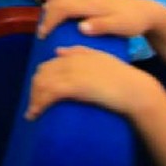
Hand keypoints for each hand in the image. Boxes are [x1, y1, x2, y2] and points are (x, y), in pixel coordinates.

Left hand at [24, 45, 160, 120]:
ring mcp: (72, 72)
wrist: (134, 89)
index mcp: (76, 54)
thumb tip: (58, 51)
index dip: (41, 79)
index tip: (39, 93)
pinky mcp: (74, 86)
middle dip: (34, 90)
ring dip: (34, 99)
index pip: (49, 64)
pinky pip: (49, 93)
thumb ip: (80, 52)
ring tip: (32, 114)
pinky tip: (35, 114)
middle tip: (34, 106)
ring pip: (42, 83)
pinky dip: (39, 104)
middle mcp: (71, 60)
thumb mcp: (100, 58)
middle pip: (42, 74)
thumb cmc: (122, 77)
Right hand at [35, 0, 164, 39]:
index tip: (43, 36)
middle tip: (42, 34)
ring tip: (47, 26)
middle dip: (47, 16)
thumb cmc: (133, 21)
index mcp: (92, 2)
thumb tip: (81, 28)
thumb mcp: (121, 27)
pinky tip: (58, 16)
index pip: (63, 7)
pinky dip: (58, 4)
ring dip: (51, 8)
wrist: (146, 10)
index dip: (50, 20)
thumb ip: (101, 26)